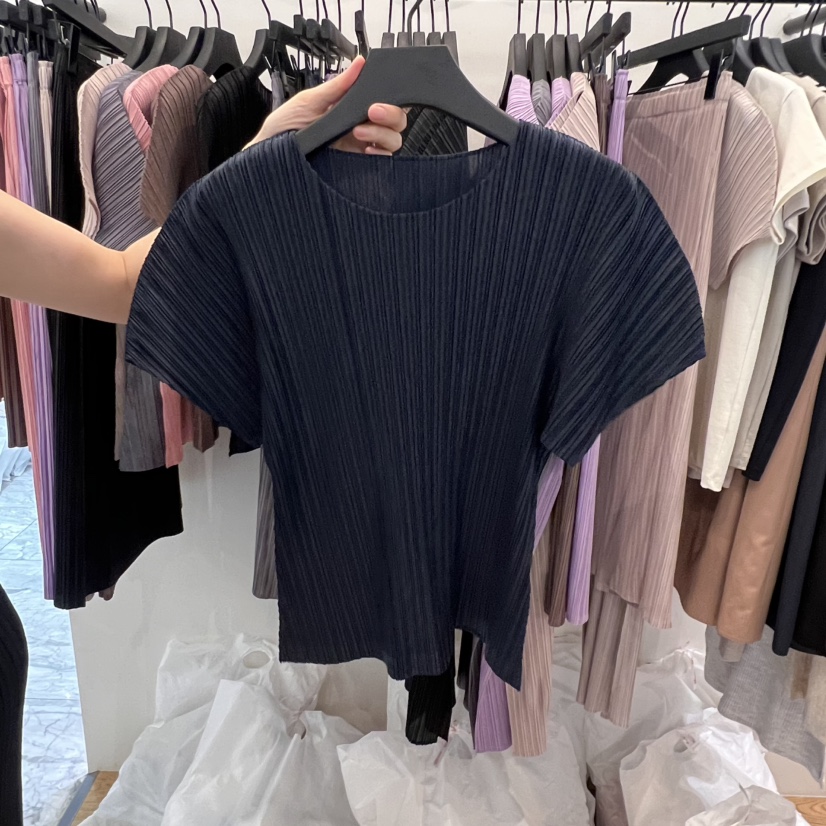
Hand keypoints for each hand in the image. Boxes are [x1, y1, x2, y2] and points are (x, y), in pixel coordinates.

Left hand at [247, 56, 406, 154]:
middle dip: (390, 114)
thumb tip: (359, 63)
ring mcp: (360, 149)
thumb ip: (337, 86)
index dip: (390, 98)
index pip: (383, 102)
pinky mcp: (358, 168)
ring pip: (392, 140)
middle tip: (371, 112)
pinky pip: (382, 162)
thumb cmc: (282, 131)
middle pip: (395, 121)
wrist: (269, 159)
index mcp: (349, 109)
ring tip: (358, 132)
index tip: (378, 97)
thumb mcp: (309, 101)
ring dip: (382, 133)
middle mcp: (359, 128)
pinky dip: (380, 154)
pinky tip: (365, 150)